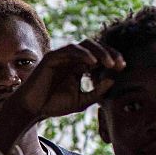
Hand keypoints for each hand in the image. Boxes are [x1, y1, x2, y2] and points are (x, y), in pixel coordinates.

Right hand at [0, 40, 124, 154]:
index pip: (100, 57)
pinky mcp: (52, 57)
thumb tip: (113, 80)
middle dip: (110, 53)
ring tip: (109, 63)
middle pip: (95, 47)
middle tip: (119, 64)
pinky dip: (83, 53)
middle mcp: (72, 59)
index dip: (113, 59)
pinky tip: (92, 63)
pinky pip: (70, 50)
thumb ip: (97, 92)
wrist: (33, 109)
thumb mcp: (82, 101)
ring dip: (99, 52)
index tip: (123, 68)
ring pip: (85, 45)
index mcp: (79, 67)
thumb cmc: (54, 105)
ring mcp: (62, 56)